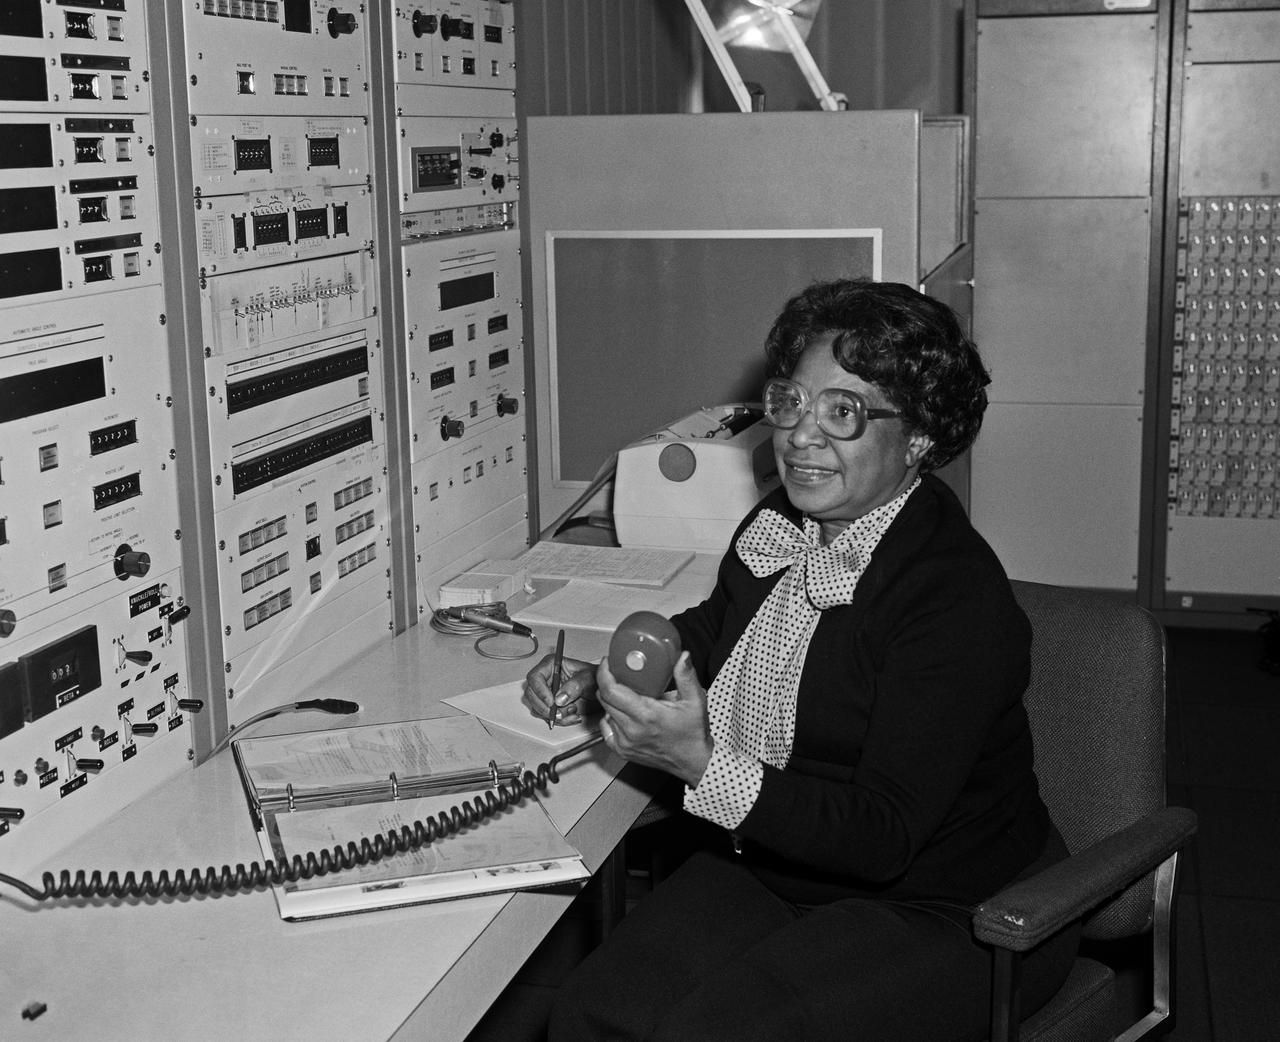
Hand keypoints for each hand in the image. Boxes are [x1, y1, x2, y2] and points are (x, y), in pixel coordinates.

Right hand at [522, 653, 598, 726]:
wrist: (600, 690)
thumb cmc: (594, 679)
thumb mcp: (588, 679)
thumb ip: (574, 686)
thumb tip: (559, 698)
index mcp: (552, 665)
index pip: (535, 677)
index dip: (540, 691)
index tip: (551, 702)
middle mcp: (546, 679)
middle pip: (531, 694)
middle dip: (544, 707)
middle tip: (559, 713)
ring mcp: (547, 693)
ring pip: (537, 708)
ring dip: (554, 715)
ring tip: (573, 711)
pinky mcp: (550, 705)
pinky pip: (546, 716)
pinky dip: (560, 720)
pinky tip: (573, 716)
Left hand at [596, 652, 712, 786]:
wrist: (693, 761)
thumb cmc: (693, 734)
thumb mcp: (695, 701)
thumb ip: (686, 676)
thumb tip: (682, 657)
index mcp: (647, 715)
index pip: (611, 690)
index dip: (605, 673)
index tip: (609, 663)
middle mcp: (632, 729)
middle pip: (605, 699)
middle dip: (608, 682)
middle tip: (618, 673)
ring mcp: (625, 742)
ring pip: (605, 712)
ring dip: (611, 699)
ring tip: (626, 693)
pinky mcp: (623, 750)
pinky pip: (606, 728)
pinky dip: (611, 717)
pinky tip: (623, 713)